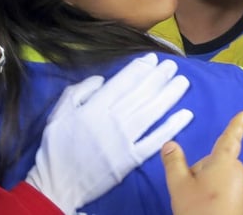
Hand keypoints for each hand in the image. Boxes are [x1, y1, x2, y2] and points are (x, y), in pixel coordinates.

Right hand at [26, 54, 193, 213]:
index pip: (124, 82)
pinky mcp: (132, 158)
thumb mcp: (60, 112)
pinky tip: (185, 115)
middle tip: (173, 65)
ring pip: (153, 112)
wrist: (58, 183)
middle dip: (159, 77)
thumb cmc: (57, 146)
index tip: (152, 59)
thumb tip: (102, 79)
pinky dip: (171, 127)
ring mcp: (124, 140)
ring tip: (183, 82)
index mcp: (95, 107)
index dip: (140, 68)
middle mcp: (113, 120)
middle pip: (142, 93)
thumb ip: (79, 91)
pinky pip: (155, 140)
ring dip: (170, 95)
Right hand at [163, 111, 242, 214]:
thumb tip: (170, 143)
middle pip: (219, 166)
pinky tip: (215, 214)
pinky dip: (224, 203)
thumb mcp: (180, 187)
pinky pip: (234, 198)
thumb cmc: (201, 210)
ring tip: (203, 208)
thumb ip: (174, 163)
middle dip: (205, 175)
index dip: (236, 125)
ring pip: (225, 183)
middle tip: (193, 193)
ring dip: (214, 190)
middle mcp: (240, 173)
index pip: (229, 139)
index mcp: (224, 163)